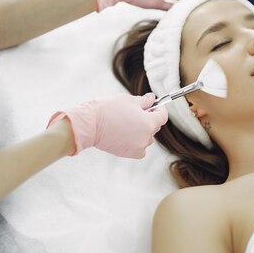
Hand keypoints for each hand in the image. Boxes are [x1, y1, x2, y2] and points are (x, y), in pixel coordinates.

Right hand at [47, 93, 167, 158]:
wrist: (91, 125)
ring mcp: (139, 147)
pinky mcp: (130, 153)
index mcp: (149, 123)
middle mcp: (147, 137)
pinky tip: (124, 133)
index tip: (156, 105)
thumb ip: (144, 101)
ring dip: (141, 130)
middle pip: (154, 127)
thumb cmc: (109, 110)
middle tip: (136, 111)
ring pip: (146, 137)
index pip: (162, 116)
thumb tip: (152, 99)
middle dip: (148, 118)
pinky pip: (139, 146)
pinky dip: (136, 141)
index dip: (160, 108)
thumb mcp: (129, 100)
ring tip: (127, 122)